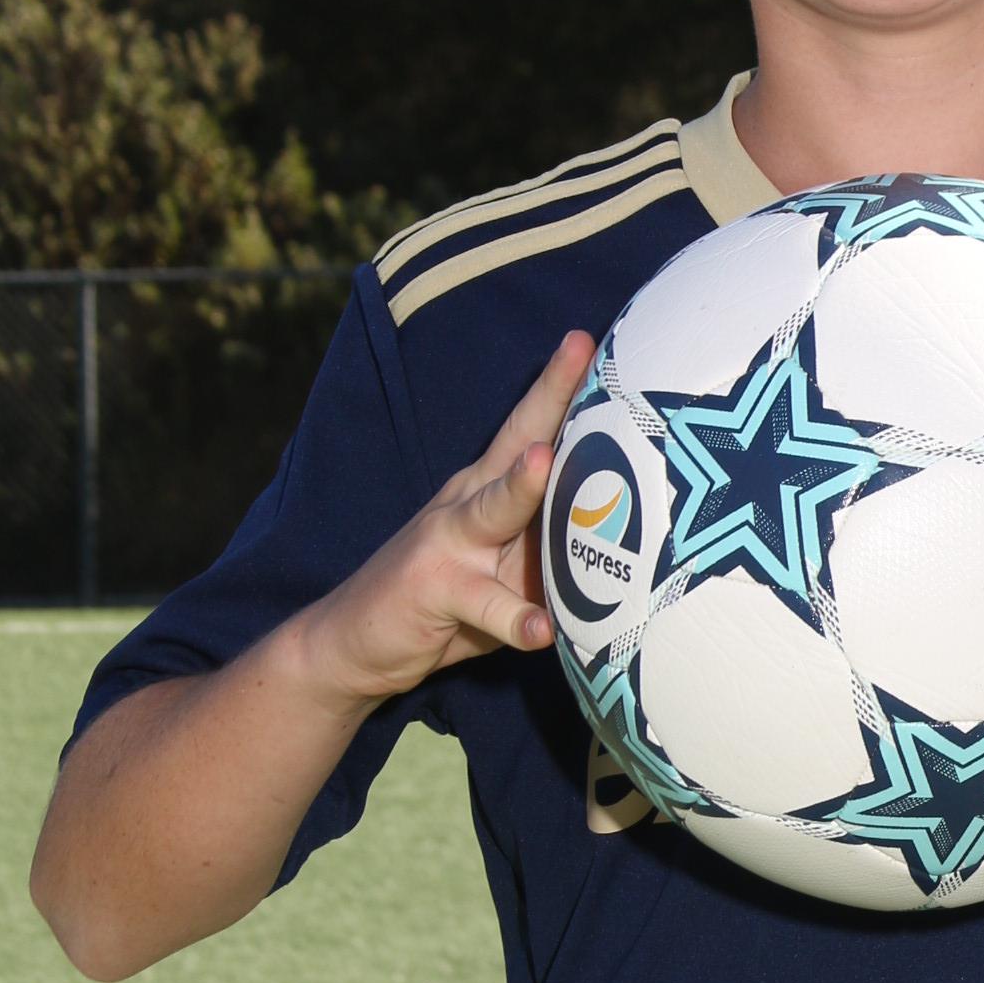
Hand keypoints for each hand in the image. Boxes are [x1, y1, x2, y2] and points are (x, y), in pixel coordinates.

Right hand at [296, 328, 596, 711]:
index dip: (561, 384)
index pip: (531, 426)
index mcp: (489, 488)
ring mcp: (448, 543)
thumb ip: (553, 549)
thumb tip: (631, 542)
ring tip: (544, 463)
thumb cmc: (447, 600)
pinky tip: (541, 630)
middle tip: (580, 350)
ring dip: (520, 486)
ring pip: (492, 508)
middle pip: (516, 440)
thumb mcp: (505, 567)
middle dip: (550, 396)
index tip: (593, 339)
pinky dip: (515, 618)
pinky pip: (484, 605)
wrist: (352, 642)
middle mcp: (468, 501)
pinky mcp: (434, 590)